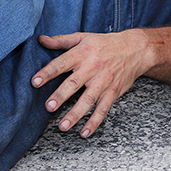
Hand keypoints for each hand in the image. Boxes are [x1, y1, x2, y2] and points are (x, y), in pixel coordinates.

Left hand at [31, 30, 154, 137]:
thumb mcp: (83, 37)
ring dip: (75, 114)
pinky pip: (103, 109)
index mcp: (82, 53)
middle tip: (49, 107)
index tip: (35, 82)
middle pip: (74, 83)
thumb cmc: (106, 43)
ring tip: (63, 126)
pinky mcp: (113, 92)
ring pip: (88, 99)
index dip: (47, 72)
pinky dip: (95, 122)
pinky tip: (85, 133)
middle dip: (61, 95)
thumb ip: (61, 41)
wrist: (136, 49)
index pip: (62, 63)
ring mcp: (104, 81)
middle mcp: (92, 68)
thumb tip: (41, 40)